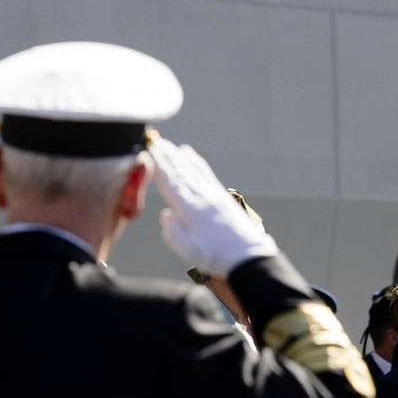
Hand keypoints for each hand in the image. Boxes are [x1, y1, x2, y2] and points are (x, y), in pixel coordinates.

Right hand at [150, 139, 277, 275]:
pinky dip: (196, 162)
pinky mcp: (221, 197)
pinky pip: (205, 173)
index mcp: (191, 208)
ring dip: (180, 156)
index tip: (150, 150)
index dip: (160, 165)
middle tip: (156, 141)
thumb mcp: (187, 249)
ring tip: (170, 145)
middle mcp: (202, 196)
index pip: (171, 182)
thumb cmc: (215, 255)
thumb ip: (172, 231)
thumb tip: (166, 214)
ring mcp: (213, 194)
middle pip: (182, 171)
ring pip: (193, 169)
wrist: (247, 256)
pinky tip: (191, 156)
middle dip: (168, 155)